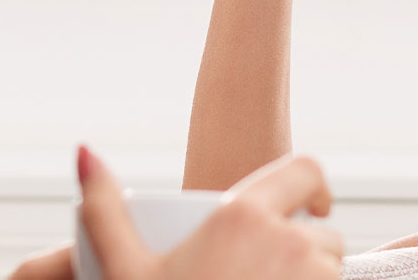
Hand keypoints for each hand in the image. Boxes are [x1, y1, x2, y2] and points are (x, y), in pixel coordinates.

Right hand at [11, 147, 342, 279]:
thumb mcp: (123, 270)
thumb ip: (103, 209)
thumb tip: (82, 150)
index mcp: (241, 216)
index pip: (306, 171)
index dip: (312, 185)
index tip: (310, 206)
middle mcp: (290, 243)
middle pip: (324, 233)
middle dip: (306, 251)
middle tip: (269, 278)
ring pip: (334, 272)